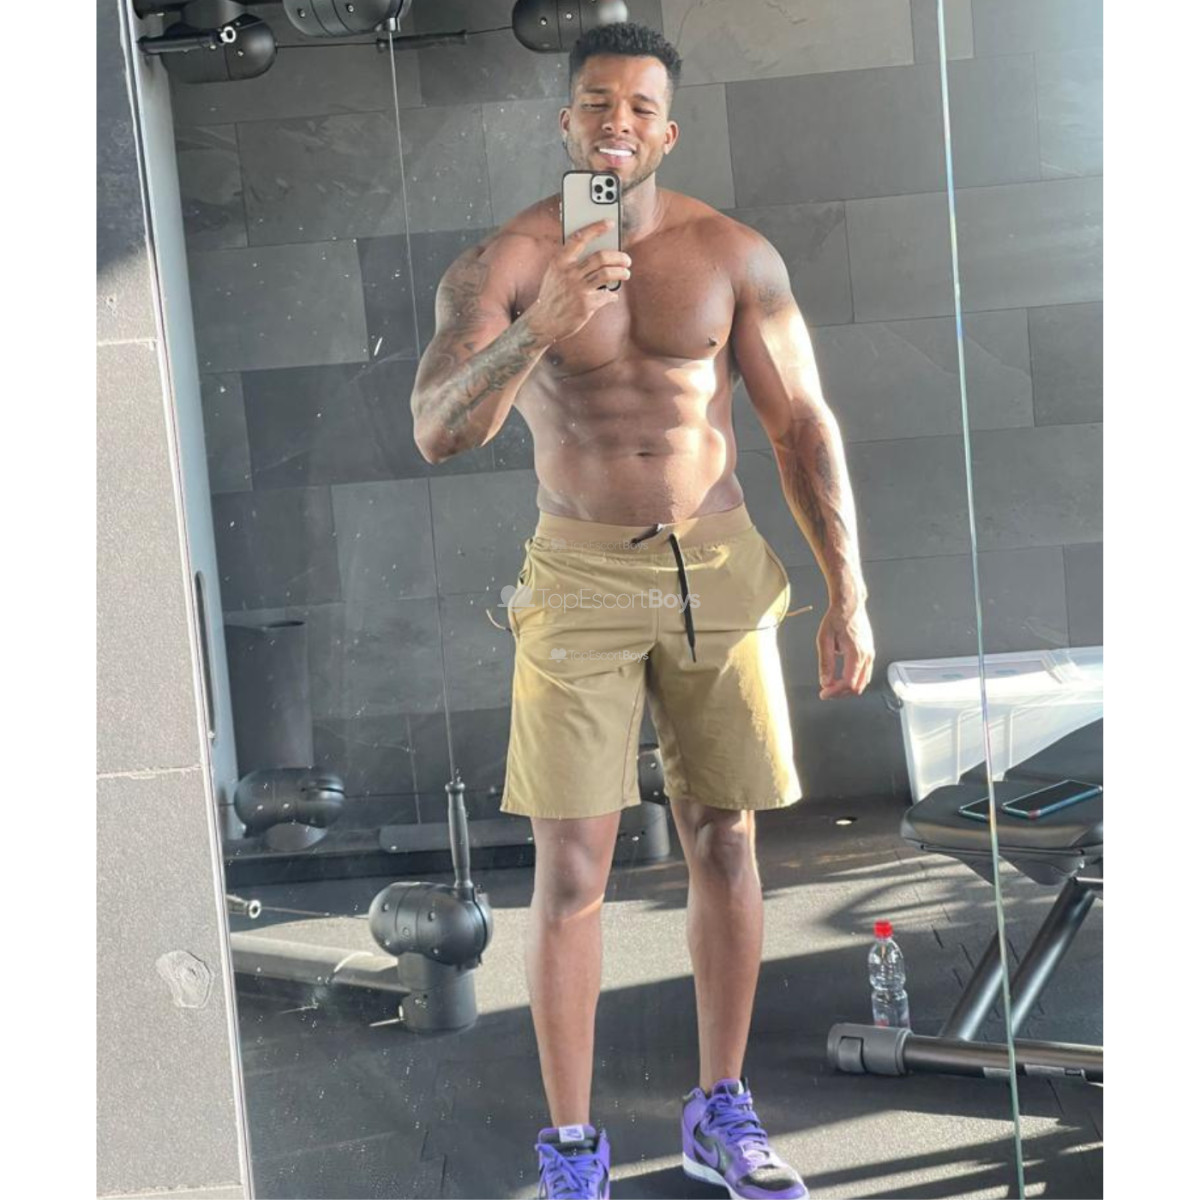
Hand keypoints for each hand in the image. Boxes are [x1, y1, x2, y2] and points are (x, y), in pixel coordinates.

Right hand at [525, 219, 630, 342]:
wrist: (543, 322)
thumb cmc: (553, 295)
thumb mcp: (554, 274)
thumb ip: (571, 262)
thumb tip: (598, 254)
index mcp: (559, 262)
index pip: (579, 238)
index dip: (596, 228)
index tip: (609, 223)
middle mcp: (568, 273)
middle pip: (600, 257)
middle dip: (618, 257)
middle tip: (626, 259)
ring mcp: (578, 289)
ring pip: (607, 274)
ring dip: (621, 272)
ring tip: (626, 273)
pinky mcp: (585, 305)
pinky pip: (607, 295)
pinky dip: (612, 295)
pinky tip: (611, 296)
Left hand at [816, 601, 874, 698]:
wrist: (850, 605)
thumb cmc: (837, 618)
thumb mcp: (824, 639)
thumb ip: (825, 662)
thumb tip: (825, 681)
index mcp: (856, 653)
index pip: (849, 683)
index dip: (836, 692)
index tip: (824, 693)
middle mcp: (867, 656)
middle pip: (858, 686)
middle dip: (841, 693)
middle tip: (826, 692)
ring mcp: (870, 654)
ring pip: (863, 682)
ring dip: (848, 688)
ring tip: (832, 686)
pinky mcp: (869, 652)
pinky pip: (865, 673)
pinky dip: (854, 680)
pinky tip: (841, 677)